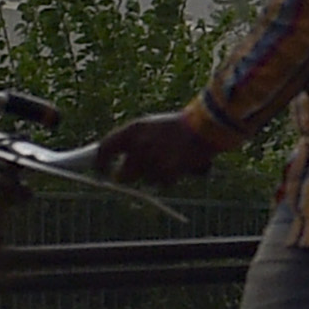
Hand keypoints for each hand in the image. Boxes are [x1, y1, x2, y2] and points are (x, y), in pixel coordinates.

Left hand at [95, 109, 229, 188]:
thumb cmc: (179, 125)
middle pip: (121, 174)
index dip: (100, 162)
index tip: (100, 169)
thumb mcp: (152, 126)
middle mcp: (139, 145)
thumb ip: (133, 141)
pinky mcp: (166, 172)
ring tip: (172, 159)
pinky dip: (171, 177)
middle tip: (136, 173)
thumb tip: (116, 158)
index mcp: (133, 129)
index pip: (104, 148)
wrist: (208, 125)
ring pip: (146, 179)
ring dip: (156, 174)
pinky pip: (162, 183)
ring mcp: (152, 160)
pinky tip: (182, 165)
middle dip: (127, 177)